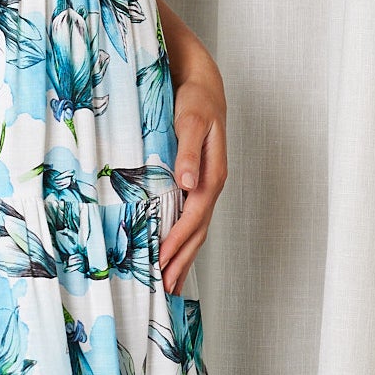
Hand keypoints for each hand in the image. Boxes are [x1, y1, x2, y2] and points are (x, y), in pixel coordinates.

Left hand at [157, 45, 228, 295]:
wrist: (204, 86)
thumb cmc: (196, 101)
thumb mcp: (191, 121)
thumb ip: (189, 151)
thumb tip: (188, 183)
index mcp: (212, 175)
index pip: (194, 216)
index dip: (179, 240)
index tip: (163, 262)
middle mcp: (211, 185)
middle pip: (198, 231)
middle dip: (182, 260)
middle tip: (166, 289)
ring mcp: (205, 186)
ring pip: (196, 228)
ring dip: (184, 255)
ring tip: (170, 282)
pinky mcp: (196, 183)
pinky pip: (191, 217)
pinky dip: (183, 238)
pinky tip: (173, 250)